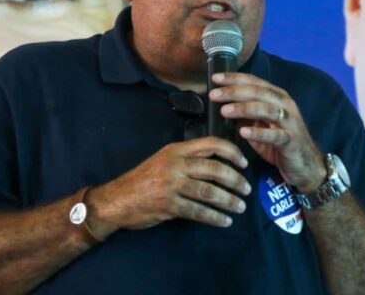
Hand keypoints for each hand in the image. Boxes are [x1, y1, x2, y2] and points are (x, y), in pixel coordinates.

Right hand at [89, 136, 250, 233]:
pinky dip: (215, 217)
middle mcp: (175, 164)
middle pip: (215, 169)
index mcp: (176, 150)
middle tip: (247, 189)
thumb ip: (187, 158)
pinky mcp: (168, 205)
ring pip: (209, 191)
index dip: (232, 152)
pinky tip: (224, 221)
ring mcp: (171, 185)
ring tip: (240, 207)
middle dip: (235, 180)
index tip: (244, 163)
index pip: (211, 144)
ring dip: (229, 201)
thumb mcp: (163, 160)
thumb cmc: (143, 179)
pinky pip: (198, 211)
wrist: (116, 200)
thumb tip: (218, 163)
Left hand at [209, 72, 326, 192]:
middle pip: (258, 92)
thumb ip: (246, 115)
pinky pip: (274, 135)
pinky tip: (243, 132)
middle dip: (234, 91)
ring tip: (225, 111)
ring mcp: (290, 122)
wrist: (306, 166)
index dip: (234, 78)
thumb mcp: (261, 126)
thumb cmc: (280, 144)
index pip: (254, 82)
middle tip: (214, 95)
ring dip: (244, 109)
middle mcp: (285, 104)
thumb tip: (222, 106)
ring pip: (266, 109)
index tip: (215, 78)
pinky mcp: (291, 140)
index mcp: (277, 97)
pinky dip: (259, 132)